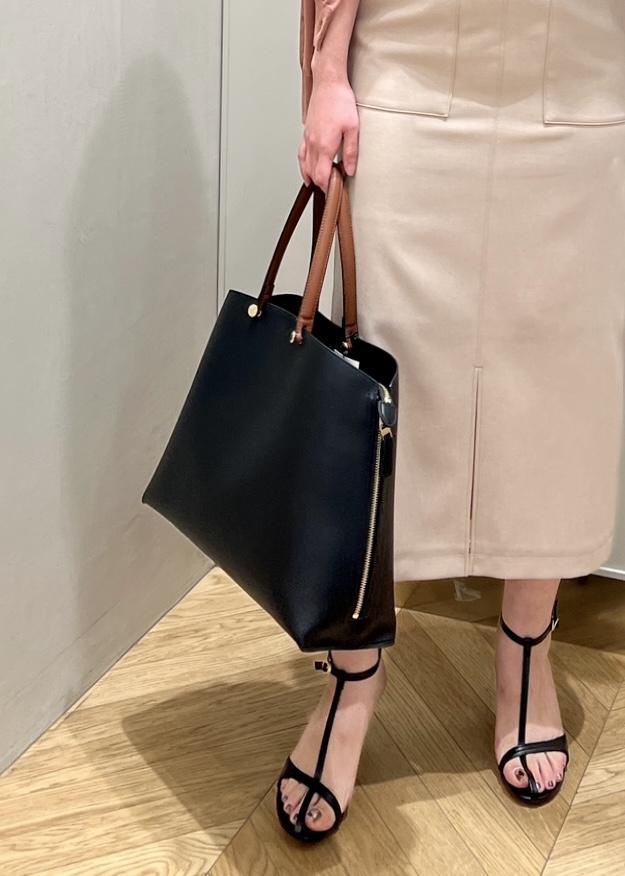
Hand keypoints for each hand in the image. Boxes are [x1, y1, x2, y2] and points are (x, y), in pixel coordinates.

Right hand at [298, 76, 358, 193]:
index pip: (321, 175)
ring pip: (305, 165)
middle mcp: (313, 144)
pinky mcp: (306, 132)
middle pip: (312, 173)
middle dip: (321, 183)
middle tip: (331, 188)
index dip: (327, 187)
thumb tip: (350, 170)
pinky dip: (304, 164)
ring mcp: (308, 138)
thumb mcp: (352, 128)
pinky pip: (301, 153)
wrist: (328, 82)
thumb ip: (350, 152)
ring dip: (311, 176)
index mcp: (324, 145)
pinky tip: (307, 168)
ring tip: (319, 184)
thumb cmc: (340, 101)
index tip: (334, 192)